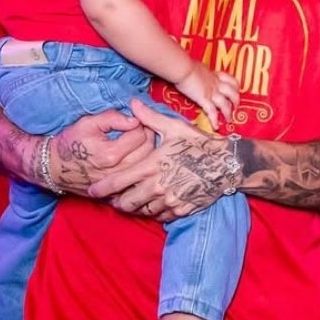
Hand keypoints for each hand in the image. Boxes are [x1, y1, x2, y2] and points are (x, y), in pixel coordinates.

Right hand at [52, 110, 151, 194]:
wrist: (53, 168)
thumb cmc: (70, 143)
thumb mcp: (87, 123)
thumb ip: (112, 118)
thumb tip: (135, 119)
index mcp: (110, 154)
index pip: (140, 136)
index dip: (141, 124)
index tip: (136, 120)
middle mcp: (117, 172)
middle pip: (148, 151)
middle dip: (149, 136)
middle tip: (143, 128)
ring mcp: (118, 184)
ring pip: (146, 165)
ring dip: (149, 151)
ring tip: (141, 141)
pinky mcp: (117, 192)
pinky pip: (138, 179)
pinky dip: (142, 168)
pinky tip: (138, 159)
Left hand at [88, 99, 238, 221]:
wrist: (226, 163)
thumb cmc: (198, 143)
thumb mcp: (174, 128)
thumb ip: (149, 118)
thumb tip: (131, 103)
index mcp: (151, 166)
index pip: (117, 182)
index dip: (101, 188)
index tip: (92, 191)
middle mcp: (157, 186)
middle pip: (126, 203)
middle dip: (117, 202)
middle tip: (115, 198)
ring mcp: (169, 201)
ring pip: (142, 211)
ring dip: (136, 207)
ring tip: (134, 201)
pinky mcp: (181, 210)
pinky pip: (160, 217)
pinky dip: (155, 212)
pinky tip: (155, 204)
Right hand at [176, 61, 239, 130]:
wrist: (183, 68)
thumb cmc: (186, 65)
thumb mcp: (197, 66)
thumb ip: (200, 72)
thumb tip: (196, 71)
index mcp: (214, 75)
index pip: (231, 80)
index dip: (235, 87)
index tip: (236, 91)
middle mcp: (216, 84)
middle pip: (233, 93)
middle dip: (236, 101)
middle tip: (236, 107)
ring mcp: (211, 92)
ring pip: (225, 104)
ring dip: (228, 114)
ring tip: (229, 120)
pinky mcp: (204, 99)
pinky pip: (212, 112)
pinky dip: (214, 120)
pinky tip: (216, 127)